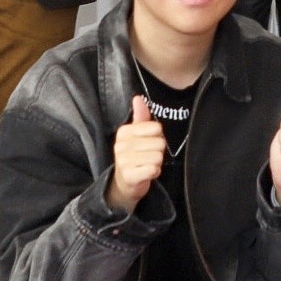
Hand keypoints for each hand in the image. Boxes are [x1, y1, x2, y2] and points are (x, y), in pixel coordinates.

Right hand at [106, 93, 166, 212]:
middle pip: (159, 143)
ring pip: (158, 157)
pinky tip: (146, 173)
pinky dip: (154, 173)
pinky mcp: (129, 176)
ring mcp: (123, 161)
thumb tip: (138, 98)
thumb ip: (140, 116)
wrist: (124, 182)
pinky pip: (153, 170)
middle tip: (147, 156)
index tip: (148, 143)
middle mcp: (121, 145)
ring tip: (146, 165)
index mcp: (124, 131)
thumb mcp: (137, 134)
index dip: (157, 137)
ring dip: (156, 163)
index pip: (156, 128)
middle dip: (158, 152)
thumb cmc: (134, 155)